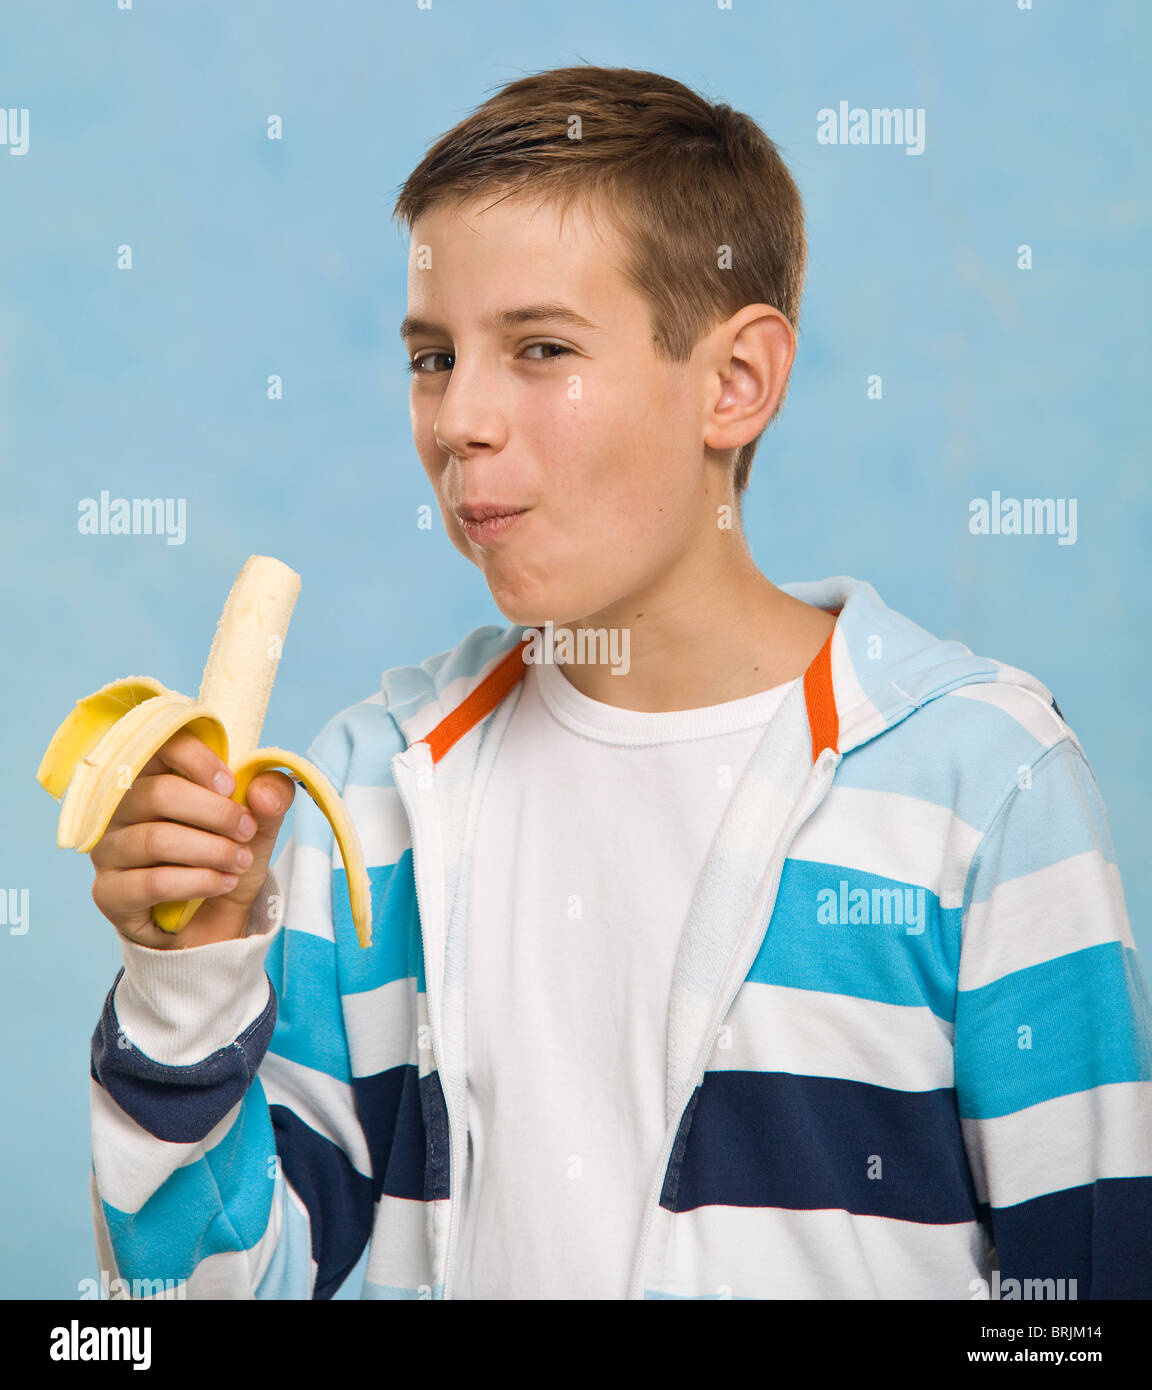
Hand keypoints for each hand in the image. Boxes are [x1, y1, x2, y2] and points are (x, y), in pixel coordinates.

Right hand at [88, 729, 294, 948]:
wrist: (212, 921)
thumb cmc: (224, 858)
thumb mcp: (259, 825)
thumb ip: (270, 798)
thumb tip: (262, 790)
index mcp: (150, 777)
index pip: (157, 747)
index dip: (197, 760)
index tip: (232, 786)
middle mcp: (118, 809)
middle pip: (159, 794)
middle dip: (216, 813)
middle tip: (246, 831)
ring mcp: (108, 851)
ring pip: (157, 840)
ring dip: (212, 851)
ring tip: (241, 861)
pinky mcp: (109, 892)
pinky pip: (153, 882)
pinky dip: (198, 881)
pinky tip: (223, 882)